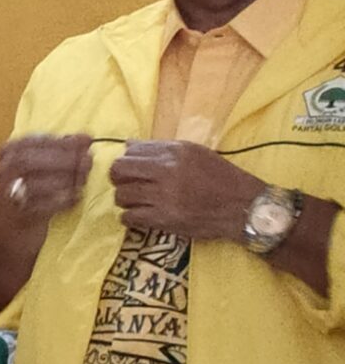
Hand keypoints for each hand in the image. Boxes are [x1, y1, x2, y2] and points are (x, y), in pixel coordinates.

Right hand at [0, 135, 94, 223]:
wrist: (15, 215)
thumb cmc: (34, 180)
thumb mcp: (45, 158)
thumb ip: (66, 147)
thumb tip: (87, 138)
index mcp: (9, 151)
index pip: (31, 141)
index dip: (60, 142)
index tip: (86, 141)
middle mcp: (5, 170)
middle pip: (28, 161)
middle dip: (62, 159)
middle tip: (87, 160)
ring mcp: (10, 192)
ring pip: (33, 184)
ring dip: (64, 181)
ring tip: (83, 179)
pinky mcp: (20, 213)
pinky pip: (41, 207)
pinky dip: (62, 201)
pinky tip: (77, 197)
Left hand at [109, 140, 263, 241]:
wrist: (245, 206)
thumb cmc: (222, 178)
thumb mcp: (196, 153)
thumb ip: (162, 148)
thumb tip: (128, 145)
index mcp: (175, 152)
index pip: (131, 151)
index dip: (127, 160)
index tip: (131, 169)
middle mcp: (167, 170)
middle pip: (119, 170)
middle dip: (118, 178)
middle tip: (127, 184)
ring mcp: (164, 196)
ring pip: (121, 195)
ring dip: (125, 199)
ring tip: (137, 201)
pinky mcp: (165, 219)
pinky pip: (129, 217)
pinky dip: (130, 217)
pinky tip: (140, 215)